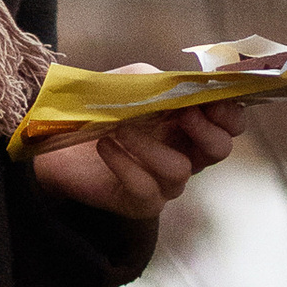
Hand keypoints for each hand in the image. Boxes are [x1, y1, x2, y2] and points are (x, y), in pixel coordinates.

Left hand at [30, 101, 245, 220]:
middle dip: (205, 131)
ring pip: (179, 170)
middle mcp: (185, 155)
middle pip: (219, 151)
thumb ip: (164, 84)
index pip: (229, 125)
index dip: (228, 114)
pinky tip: (105, 146)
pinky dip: (125, 164)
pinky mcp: (141, 203)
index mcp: (190, 125)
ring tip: (121, 128)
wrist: (57, 137)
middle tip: (181, 115)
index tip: (209, 101)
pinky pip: (146, 189)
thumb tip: (187, 88)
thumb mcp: (135, 83)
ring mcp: (165, 183)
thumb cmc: (102, 107)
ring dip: (151, 145)